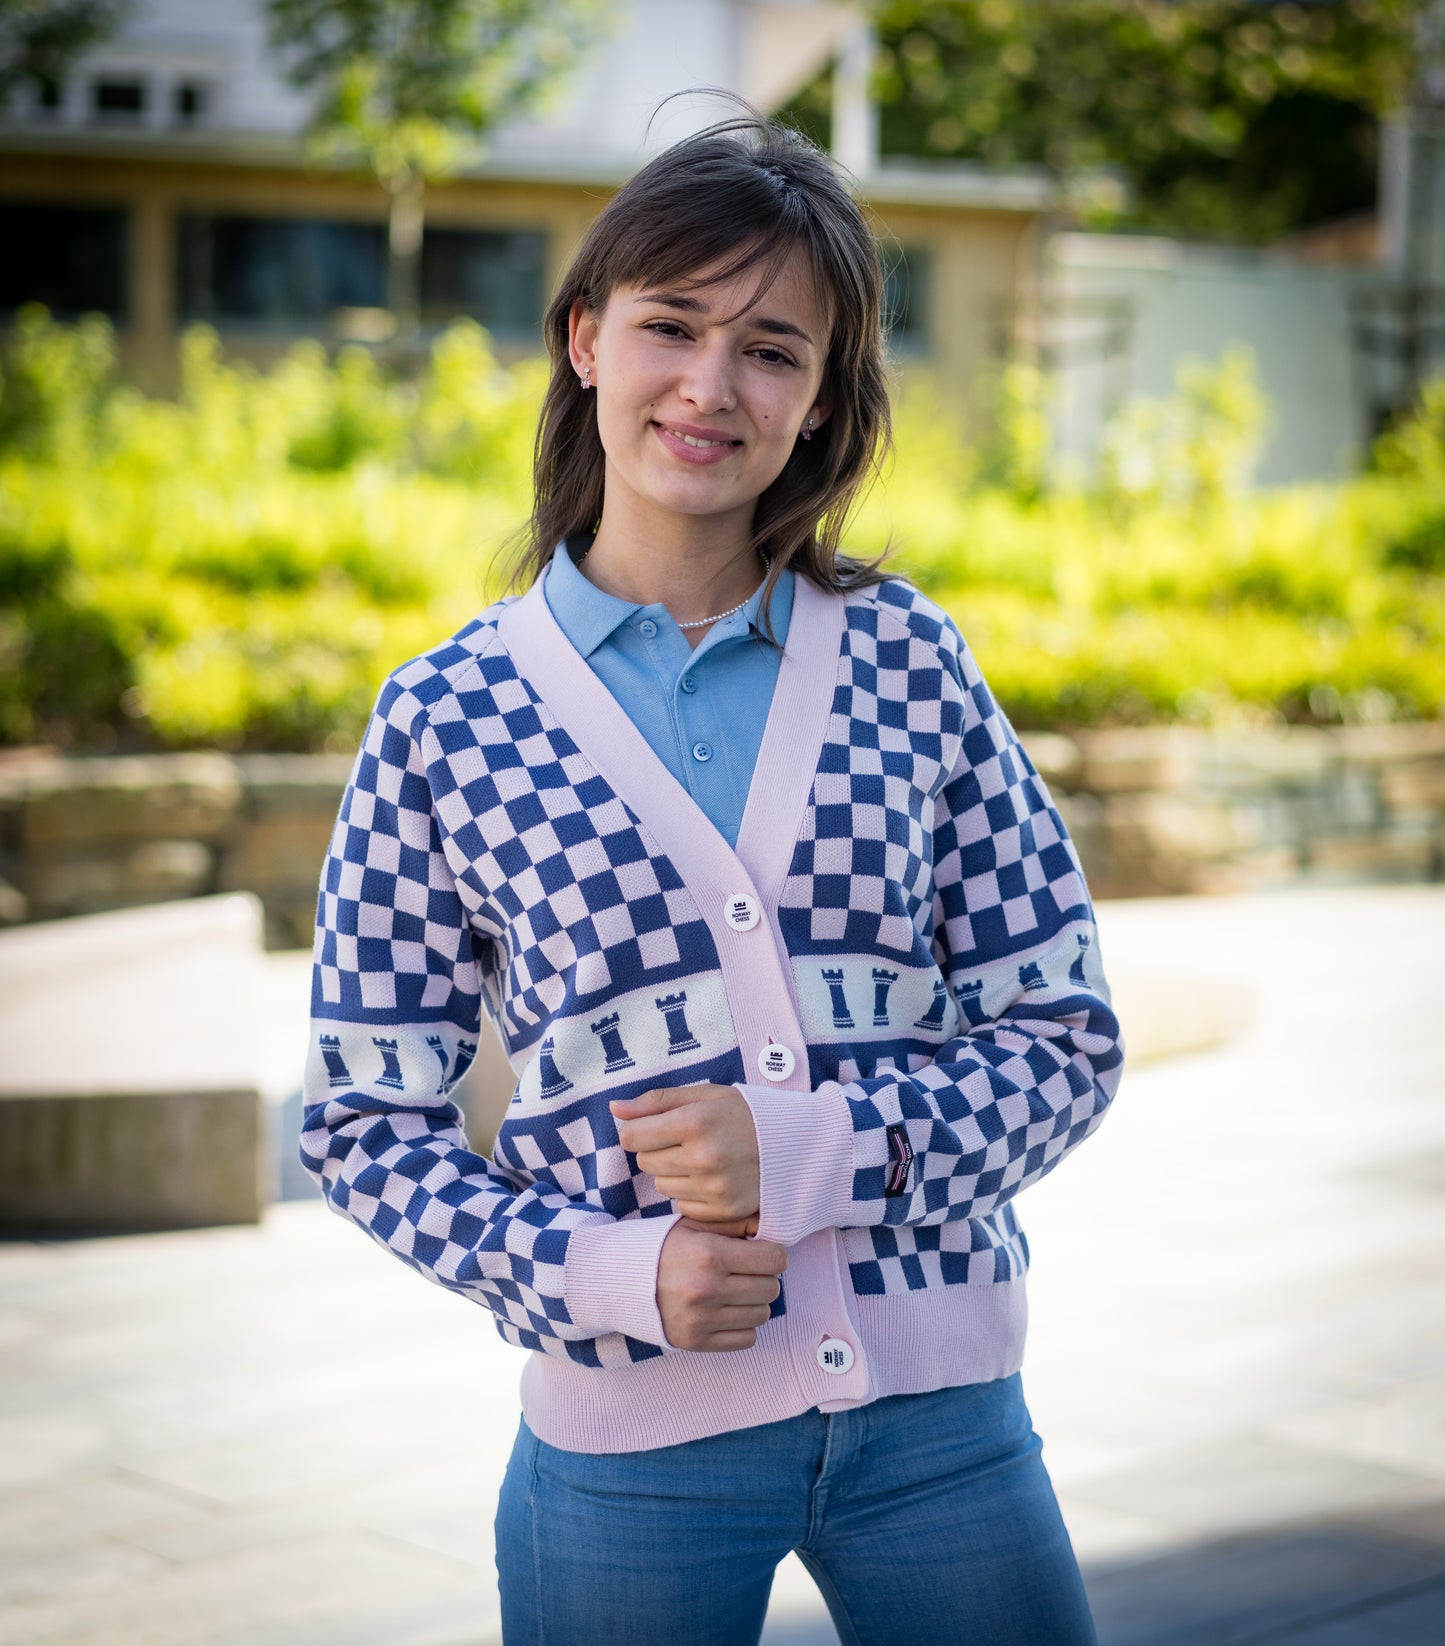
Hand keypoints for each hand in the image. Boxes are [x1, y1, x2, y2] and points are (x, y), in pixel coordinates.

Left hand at [611, 1083, 759, 1224]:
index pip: (632, 1137)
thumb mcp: (705, 1095)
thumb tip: (614, 1108)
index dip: (639, 1130)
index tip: (655, 1127)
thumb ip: (657, 1101)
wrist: (797, 1144)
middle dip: (658, 1151)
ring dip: (674, 1173)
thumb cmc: (746, 1114)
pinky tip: (714, 1178)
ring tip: (704, 1159)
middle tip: (687, 1141)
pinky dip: (692, 1194)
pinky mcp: (723, 1211)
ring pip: (662, 1185)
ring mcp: (714, 1188)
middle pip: (645, 1163)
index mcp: (695, 1122)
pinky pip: (682, 1206)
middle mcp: (703, 1158)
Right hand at [655, 1219, 786, 1350]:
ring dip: (753, 1302)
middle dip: (764, 1277)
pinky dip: (742, 1326)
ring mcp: (701, 1318)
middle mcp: (707, 1288)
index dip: (773, 1254)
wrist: (620, 1279)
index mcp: (710, 1253)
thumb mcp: (695, 1224)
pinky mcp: (696, 1341)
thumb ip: (735, 1223)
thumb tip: (769, 1229)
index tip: (762, 1253)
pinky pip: (747, 1339)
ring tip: (734, 1291)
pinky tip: (726, 1311)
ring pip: (761, 1315)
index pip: (774, 1259)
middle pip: (771, 1288)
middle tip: (746, 1272)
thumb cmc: (665, 1247)